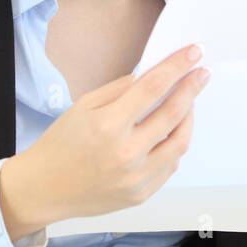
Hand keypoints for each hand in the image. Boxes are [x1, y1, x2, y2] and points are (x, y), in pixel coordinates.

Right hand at [0, 43, 209, 237]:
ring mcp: (136, 177)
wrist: (45, 188)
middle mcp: (126, 153)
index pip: (153, 88)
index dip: (177, 67)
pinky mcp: (141, 194)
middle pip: (173, 113)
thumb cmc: (60, 146)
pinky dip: (174, 145)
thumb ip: (119, 90)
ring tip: (188, 103)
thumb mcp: (82, 107)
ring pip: (180, 142)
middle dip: (192, 88)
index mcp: (108, 126)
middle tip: (201, 73)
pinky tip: (170, 132)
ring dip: (189, 118)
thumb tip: (151, 76)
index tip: (193, 53)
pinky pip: (170, 165)